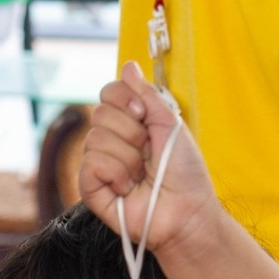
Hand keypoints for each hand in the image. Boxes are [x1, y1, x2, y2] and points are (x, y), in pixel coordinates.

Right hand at [79, 62, 220, 261]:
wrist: (187, 212)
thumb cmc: (185, 174)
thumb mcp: (170, 125)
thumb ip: (147, 95)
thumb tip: (128, 66)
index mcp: (129, 124)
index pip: (109, 92)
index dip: (126, 100)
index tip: (146, 118)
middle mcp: (111, 140)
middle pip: (101, 112)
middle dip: (132, 132)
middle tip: (148, 155)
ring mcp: (99, 163)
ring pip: (96, 138)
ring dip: (128, 157)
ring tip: (141, 176)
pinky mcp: (90, 187)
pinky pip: (91, 163)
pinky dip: (116, 174)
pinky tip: (127, 188)